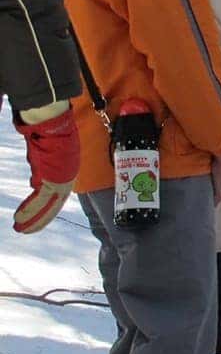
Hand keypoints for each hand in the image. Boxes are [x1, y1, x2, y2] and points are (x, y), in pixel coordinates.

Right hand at [13, 107, 79, 232]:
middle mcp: (67, 176)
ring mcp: (62, 179)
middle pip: (54, 203)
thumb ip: (42, 169)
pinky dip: (30, 211)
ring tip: (21, 229)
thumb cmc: (51, 131)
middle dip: (41, 218)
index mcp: (68, 170)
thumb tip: (36, 183)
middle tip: (27, 229)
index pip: (57, 193)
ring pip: (48, 205)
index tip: (37, 213)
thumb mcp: (46, 154)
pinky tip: (20, 219)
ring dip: (34, 219)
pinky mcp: (54, 180)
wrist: (53, 124)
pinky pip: (41, 200)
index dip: (48, 205)